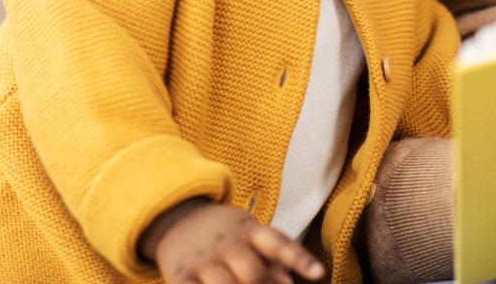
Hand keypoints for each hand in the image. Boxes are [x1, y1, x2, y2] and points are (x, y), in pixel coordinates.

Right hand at [144, 199, 326, 283]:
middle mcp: (227, 244)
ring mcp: (202, 260)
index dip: (299, 259)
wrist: (177, 218)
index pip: (279, 243)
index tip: (319, 273)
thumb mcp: (251, 234)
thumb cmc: (227, 235)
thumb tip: (289, 282)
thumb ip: (273, 258)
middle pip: (252, 272)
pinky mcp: (179, 274)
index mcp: (249, 231)